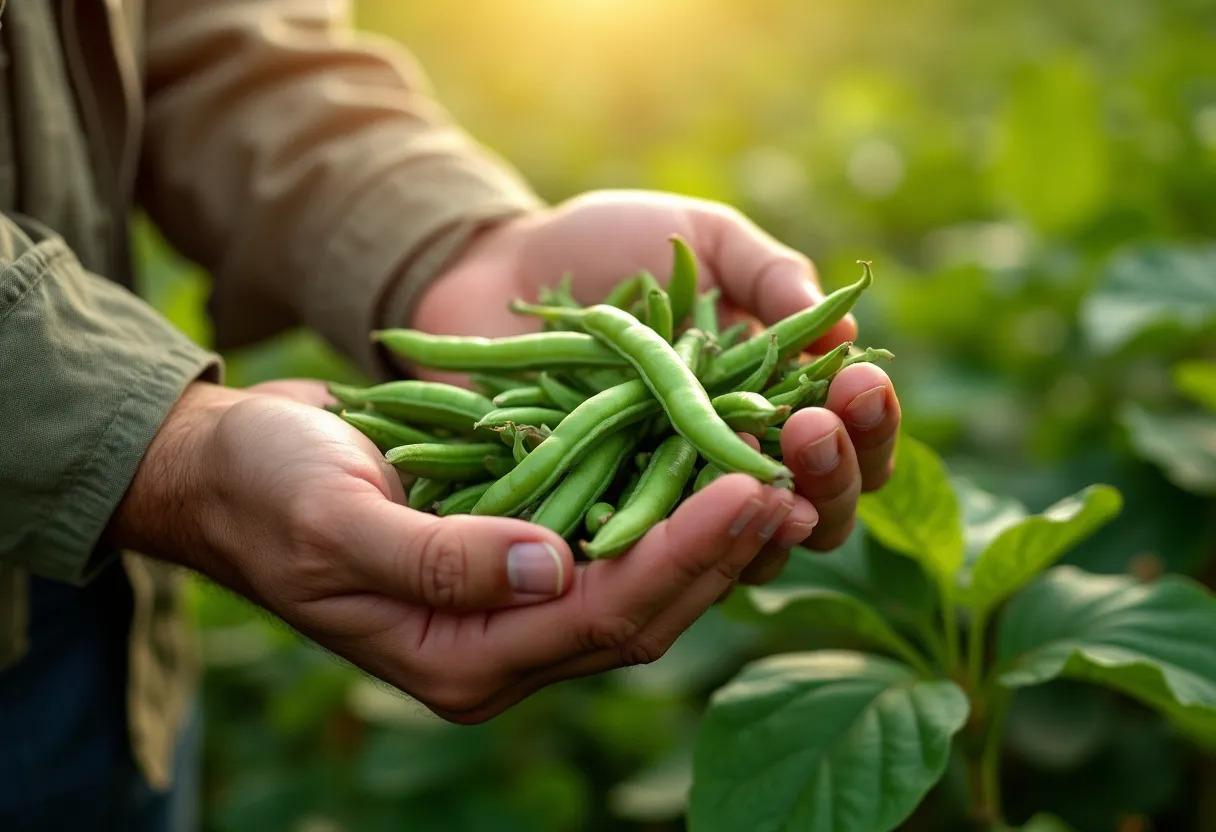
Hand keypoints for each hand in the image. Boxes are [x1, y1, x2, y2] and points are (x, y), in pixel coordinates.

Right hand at [107, 380, 815, 721]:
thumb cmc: (264, 492)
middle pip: (644, 604)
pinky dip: (668, 488)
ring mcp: (520, 594)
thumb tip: (549, 568)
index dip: (681, 557)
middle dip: (722, 546)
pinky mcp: (526, 542)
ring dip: (714, 521)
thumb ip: (435, 559)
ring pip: (644, 569)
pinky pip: (615, 525)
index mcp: (462, 659)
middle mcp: (506, 641)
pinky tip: (716, 441)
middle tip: (799, 478)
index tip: (750, 490)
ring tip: (787, 461)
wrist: (231, 466)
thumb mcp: (333, 522)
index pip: (599, 616)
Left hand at [412, 190, 901, 573]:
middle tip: (811, 430)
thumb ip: (768, 274)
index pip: (848, 440)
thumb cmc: (609, 246)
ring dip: (766, 525)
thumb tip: (847, 336)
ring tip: (770, 487)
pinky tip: (680, 521)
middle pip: (814, 512)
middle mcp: (728, 468)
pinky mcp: (598, 525)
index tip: (856, 381)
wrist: (496, 267)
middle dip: (829, 476)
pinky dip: (666, 544)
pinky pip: (643, 556)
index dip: (867, 423)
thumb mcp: (701, 236)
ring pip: (742, 553)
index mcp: (771, 402)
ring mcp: (663, 506)